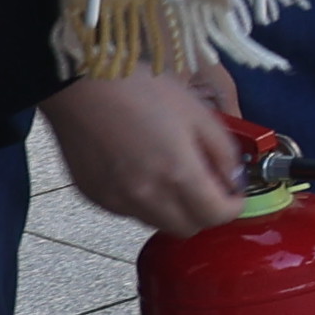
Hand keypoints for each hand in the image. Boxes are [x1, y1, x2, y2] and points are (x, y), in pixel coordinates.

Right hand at [40, 69, 248, 237]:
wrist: (80, 86)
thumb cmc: (140, 90)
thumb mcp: (198, 113)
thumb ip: (223, 152)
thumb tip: (234, 179)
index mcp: (177, 174)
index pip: (214, 216)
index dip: (232, 207)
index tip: (234, 193)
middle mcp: (145, 196)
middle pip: (187, 228)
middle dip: (204, 212)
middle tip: (208, 186)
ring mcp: (115, 200)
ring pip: (157, 223)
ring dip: (174, 209)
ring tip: (173, 175)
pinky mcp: (93, 197)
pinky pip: (128, 212)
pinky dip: (144, 202)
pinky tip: (143, 172)